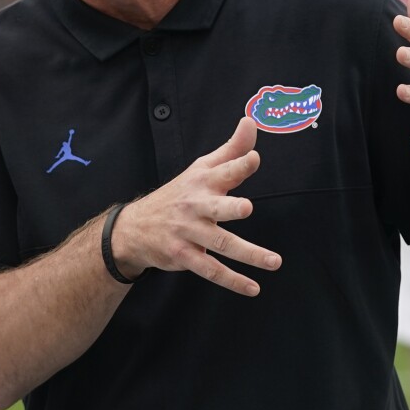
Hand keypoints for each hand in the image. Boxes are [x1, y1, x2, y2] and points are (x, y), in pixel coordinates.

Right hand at [108, 116, 281, 295]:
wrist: (136, 227)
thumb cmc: (180, 193)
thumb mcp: (202, 168)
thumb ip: (232, 149)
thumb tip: (252, 121)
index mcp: (202, 182)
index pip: (222, 170)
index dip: (238, 164)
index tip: (254, 159)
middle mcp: (195, 206)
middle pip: (215, 208)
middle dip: (229, 208)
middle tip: (246, 208)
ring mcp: (188, 232)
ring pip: (219, 244)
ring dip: (247, 253)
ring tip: (274, 261)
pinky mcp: (184, 256)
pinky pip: (210, 270)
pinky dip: (232, 280)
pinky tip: (253, 288)